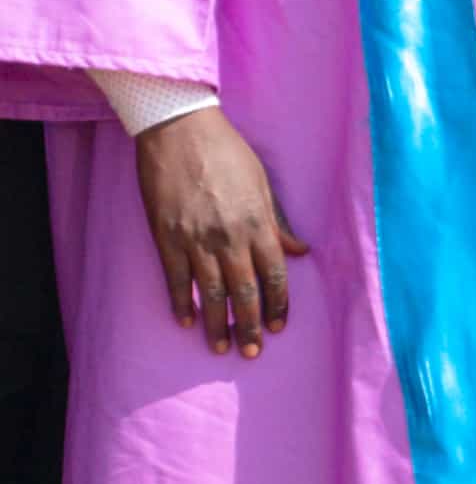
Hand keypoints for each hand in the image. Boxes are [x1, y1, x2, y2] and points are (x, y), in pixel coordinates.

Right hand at [137, 106, 304, 351]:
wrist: (180, 132)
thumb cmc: (227, 153)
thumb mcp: (263, 184)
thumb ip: (278, 223)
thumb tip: (300, 252)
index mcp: (258, 223)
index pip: (274, 274)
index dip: (277, 304)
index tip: (278, 327)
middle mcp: (230, 237)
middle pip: (245, 292)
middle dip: (250, 325)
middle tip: (252, 351)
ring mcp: (196, 239)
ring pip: (212, 292)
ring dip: (217, 323)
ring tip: (222, 348)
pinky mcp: (166, 237)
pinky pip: (176, 278)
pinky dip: (181, 302)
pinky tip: (186, 321)